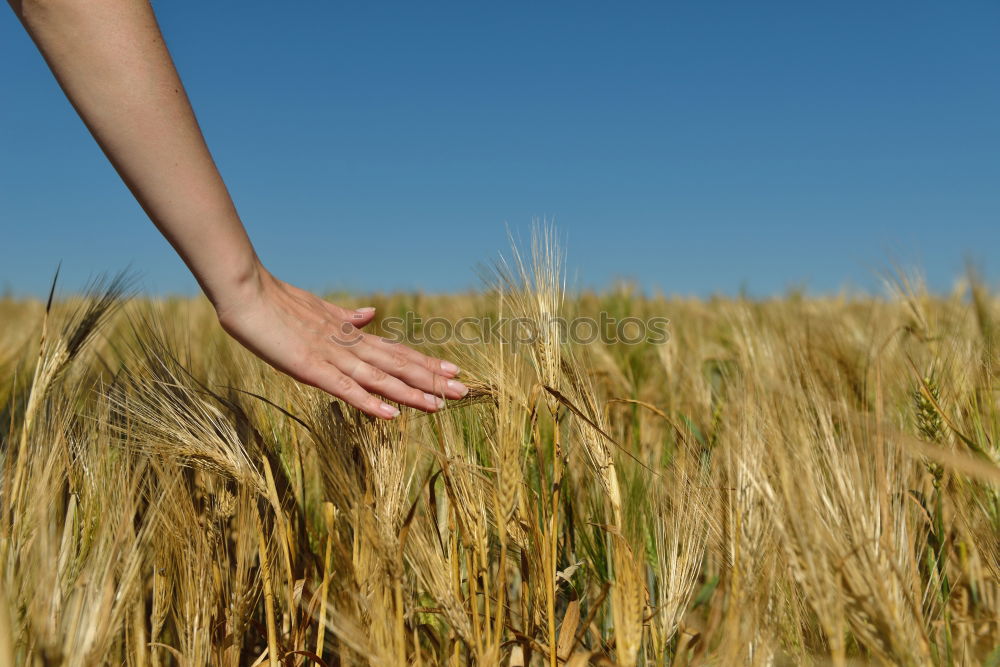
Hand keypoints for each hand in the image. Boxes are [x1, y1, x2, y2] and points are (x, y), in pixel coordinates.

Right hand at [215, 267, 467, 418]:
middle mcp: (349, 345)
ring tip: (441, 404)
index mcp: (351, 334)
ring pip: (380, 378)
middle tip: (465, 390)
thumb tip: (370, 315)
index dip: (425, 362)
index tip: (454, 371)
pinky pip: (346, 389)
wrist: (247, 292)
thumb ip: (345, 317)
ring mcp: (332, 357)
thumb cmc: (278, 303)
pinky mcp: (311, 369)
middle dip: (432, 379)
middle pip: (398, 364)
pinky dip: (370, 402)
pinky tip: (392, 414)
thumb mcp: (319, 310)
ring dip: (411, 392)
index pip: (396, 351)